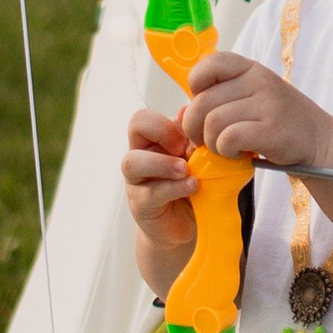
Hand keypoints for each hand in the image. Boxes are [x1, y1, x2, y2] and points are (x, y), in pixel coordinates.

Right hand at [123, 105, 197, 285]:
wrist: (190, 223)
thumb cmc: (194, 184)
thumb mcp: (199, 157)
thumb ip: (195, 137)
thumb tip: (188, 109)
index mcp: (154, 139)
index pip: (147, 115)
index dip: (167, 120)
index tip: (191, 136)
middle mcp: (141, 154)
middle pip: (136, 124)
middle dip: (162, 130)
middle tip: (183, 148)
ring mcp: (137, 180)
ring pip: (133, 161)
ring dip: (163, 163)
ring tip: (185, 169)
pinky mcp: (142, 204)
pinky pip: (151, 192)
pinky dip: (174, 187)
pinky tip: (193, 186)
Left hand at [179, 49, 332, 175]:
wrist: (319, 139)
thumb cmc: (277, 120)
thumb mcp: (250, 97)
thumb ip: (217, 99)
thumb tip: (179, 114)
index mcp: (250, 68)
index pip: (209, 64)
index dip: (196, 86)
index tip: (203, 104)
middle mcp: (259, 80)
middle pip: (203, 102)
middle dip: (194, 127)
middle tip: (204, 140)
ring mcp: (267, 104)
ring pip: (213, 122)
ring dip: (210, 142)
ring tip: (222, 148)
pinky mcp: (272, 130)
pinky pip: (229, 138)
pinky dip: (224, 150)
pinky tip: (234, 154)